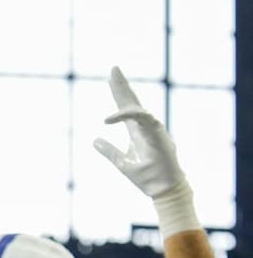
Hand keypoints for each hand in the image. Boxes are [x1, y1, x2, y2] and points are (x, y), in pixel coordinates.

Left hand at [92, 66, 185, 197]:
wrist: (162, 189)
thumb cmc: (147, 176)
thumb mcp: (121, 162)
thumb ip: (109, 151)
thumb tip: (95, 141)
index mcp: (137, 131)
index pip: (126, 107)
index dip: (120, 92)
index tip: (112, 77)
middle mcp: (145, 127)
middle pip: (132, 102)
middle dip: (123, 85)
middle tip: (114, 68)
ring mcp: (153, 130)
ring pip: (138, 108)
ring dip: (125, 95)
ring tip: (113, 80)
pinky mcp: (158, 136)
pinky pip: (143, 120)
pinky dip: (128, 116)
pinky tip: (109, 118)